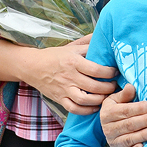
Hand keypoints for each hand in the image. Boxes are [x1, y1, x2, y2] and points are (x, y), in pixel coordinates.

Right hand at [0, 35, 116, 113]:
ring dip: (99, 100)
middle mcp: (69, 76)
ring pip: (84, 100)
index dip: (109, 72)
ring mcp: (63, 89)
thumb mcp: (71, 47)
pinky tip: (94, 106)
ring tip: (107, 96)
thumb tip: (103, 35)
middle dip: (108, 88)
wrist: (32, 66)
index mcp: (73, 62)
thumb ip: (88, 43)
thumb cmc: (54, 56)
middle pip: (93, 86)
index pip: (95, 69)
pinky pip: (74, 108)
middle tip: (114, 85)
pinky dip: (86, 110)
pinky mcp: (59, 99)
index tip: (115, 72)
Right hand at [100, 84, 146, 146]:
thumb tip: (131, 87)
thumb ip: (124, 94)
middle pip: (129, 124)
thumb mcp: (116, 100)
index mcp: (108, 113)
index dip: (140, 108)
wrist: (107, 127)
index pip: (126, 111)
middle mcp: (109, 129)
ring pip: (129, 138)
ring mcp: (113, 142)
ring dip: (144, 134)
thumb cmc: (116, 110)